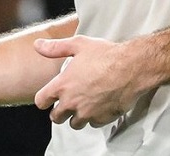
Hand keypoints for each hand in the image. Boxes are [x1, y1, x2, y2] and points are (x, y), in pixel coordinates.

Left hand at [32, 35, 152, 129]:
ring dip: (77, 116)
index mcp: (62, 85)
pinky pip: (93, 124)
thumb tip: (37, 45)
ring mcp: (87, 113)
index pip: (41, 101)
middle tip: (67, 102)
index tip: (48, 98)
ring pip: (74, 124)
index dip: (44, 99)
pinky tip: (99, 105)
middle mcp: (72, 102)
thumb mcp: (78, 45)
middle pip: (56, 117)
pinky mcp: (101, 119)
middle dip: (60, 111)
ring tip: (84, 104)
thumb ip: (55, 48)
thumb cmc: (106, 55)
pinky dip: (94, 117)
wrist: (132, 67)